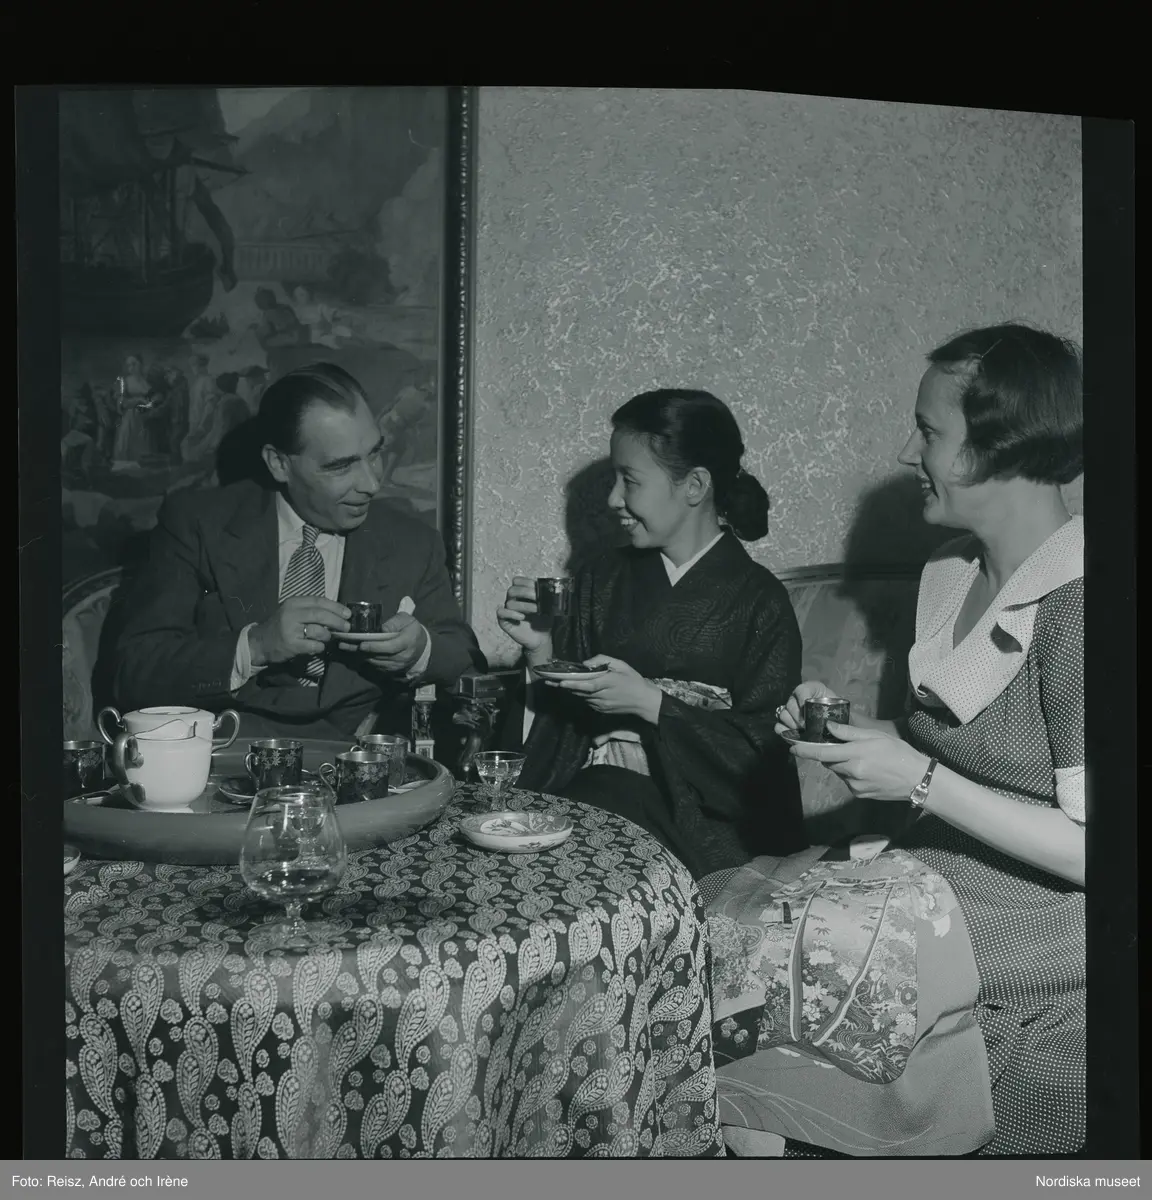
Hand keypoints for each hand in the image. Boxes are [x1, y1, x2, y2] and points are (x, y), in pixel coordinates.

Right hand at [250, 598, 350, 666]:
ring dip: (328, 636)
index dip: (336, 607)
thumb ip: (310, 610)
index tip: (348, 613)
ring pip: (319, 631)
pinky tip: (318, 647)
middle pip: (321, 615)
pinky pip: (314, 645)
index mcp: (293, 603)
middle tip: (347, 627)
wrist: (260, 642)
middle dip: (337, 621)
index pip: (319, 601)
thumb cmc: (281, 626)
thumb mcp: (292, 612)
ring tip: (328, 638)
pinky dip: (320, 647)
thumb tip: (337, 612)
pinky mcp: (291, 645)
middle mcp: (291, 614)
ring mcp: (290, 629)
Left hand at [336, 612, 428, 674]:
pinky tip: (353, 652)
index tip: (361, 644)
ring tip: (344, 646)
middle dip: (360, 650)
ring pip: (374, 662)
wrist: (421, 649)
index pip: (390, 647)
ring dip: (358, 655)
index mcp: (407, 642)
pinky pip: (375, 666)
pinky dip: (363, 659)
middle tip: (344, 643)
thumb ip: (395, 622)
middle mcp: (401, 657)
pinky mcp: (390, 671)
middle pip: (378, 656)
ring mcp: (396, 666)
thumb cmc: (412, 630)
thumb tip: (381, 629)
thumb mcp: (407, 620)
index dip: (375, 647)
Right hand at [497, 576, 552, 656]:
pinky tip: (522, 617)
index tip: (537, 587)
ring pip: (509, 603)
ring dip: (524, 605)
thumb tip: (550, 587)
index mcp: (522, 593)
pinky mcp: (504, 621)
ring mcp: (508, 610)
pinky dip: (511, 613)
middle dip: (526, 592)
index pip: (518, 581)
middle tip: (537, 598)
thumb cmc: (544, 620)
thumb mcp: (548, 606)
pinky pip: (501, 612)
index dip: (526, 582)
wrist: (542, 638)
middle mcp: (513, 600)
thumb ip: (547, 596)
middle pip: (512, 590)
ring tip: (536, 610)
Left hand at [545, 655, 662, 723]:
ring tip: (554, 683)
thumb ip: (603, 660)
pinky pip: (586, 701)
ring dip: (569, 690)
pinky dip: (580, 694)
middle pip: (579, 691)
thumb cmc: (633, 680)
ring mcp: (600, 704)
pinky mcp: (601, 710)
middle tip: (546, 681)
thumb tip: (586, 663)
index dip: (572, 683)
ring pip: (581, 696)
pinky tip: (573, 688)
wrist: (644, 702)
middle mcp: (602, 695)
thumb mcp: (621, 665)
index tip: (559, 681)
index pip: (586, 684)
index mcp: (607, 682)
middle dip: (562, 685)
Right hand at [773, 680, 835, 735]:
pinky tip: (791, 735)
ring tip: (801, 731)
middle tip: (805, 726)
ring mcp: (791, 710)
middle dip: (797, 717)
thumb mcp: (841, 708)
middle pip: (790, 704)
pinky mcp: (787, 722)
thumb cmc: (838, 712)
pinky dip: (783, 731)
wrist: (835, 721)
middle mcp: (798, 698)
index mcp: (812, 690)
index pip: (802, 690)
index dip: (802, 698)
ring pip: (783, 714)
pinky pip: (779, 725)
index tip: (805, 708)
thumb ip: (842, 712)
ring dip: (791, 724)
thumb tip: (836, 724)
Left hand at [788, 722, 929, 801]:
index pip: (821, 753)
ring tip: (863, 758)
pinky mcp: (859, 795)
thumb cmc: (899, 753)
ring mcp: (855, 786)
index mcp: (855, 755)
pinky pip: (847, 781)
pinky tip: (867, 769)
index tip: (791, 746)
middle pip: (829, 761)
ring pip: (838, 771)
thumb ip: (849, 733)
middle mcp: (851, 772)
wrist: (918, 779)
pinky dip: (850, 773)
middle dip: (830, 753)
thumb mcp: (875, 736)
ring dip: (841, 763)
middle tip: (845, 746)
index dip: (804, 750)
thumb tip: (829, 727)